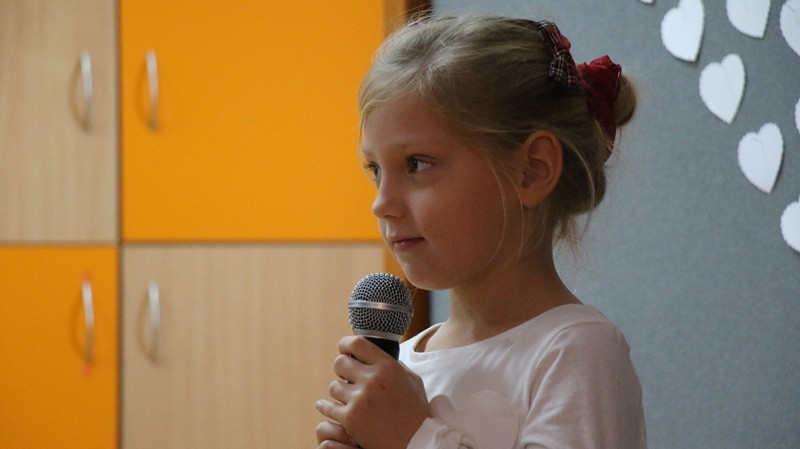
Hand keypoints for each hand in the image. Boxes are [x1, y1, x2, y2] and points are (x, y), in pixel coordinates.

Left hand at [315, 336, 429, 448]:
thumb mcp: (412, 380)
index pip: (356, 344)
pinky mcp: (350, 418)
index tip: (343, 349)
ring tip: (351, 399)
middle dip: (342, 369)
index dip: (345, 345)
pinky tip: (328, 406)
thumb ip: (392, 365)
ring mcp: (360, 399)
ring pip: (333, 386)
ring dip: (340, 392)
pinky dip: (327, 407)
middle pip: (340, 363)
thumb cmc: (415, 411)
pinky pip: (328, 407)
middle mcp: (373, 380)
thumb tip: (373, 355)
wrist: (416, 441)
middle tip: (347, 377)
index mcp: (388, 367)